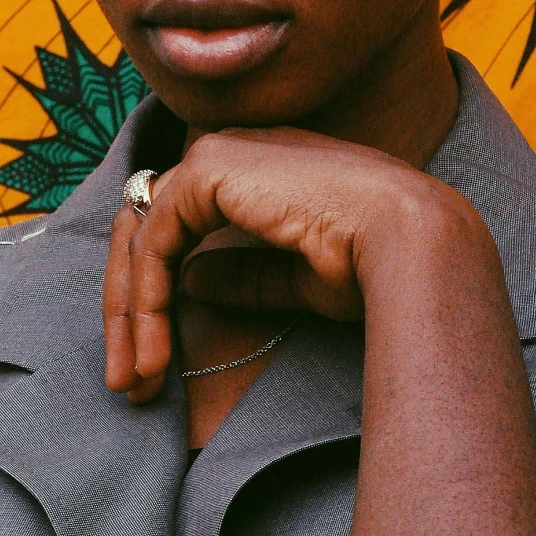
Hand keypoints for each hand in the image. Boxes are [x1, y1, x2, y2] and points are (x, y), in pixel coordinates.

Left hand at [105, 128, 490, 400]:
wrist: (408, 242)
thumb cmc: (373, 262)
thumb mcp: (295, 277)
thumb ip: (244, 275)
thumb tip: (191, 284)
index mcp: (253, 169)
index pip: (174, 226)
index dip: (154, 296)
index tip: (151, 364)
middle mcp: (227, 152)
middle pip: (144, 232)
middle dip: (127, 310)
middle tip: (126, 382)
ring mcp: (213, 155)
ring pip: (139, 240)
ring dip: (130, 317)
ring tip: (135, 382)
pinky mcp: (205, 172)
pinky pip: (152, 244)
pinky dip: (144, 303)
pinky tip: (152, 352)